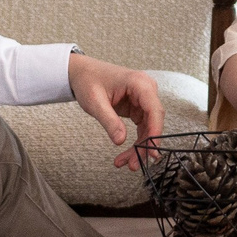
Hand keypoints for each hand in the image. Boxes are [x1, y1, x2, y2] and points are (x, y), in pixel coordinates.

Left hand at [69, 52, 162, 168]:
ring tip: (127, 163)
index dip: (155, 132)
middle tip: (134, 163)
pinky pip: (142, 128)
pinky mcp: (137, 107)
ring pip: (149, 128)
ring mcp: (143, 99)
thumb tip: (120, 141)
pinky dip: (135, 142)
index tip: (151, 150)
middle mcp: (145, 90)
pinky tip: (126, 154)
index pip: (154, 110)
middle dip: (146, 144)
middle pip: (153, 121)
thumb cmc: (88, 80)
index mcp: (139, 83)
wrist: (81, 73)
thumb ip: (109, 121)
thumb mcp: (95, 102)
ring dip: (140, 147)